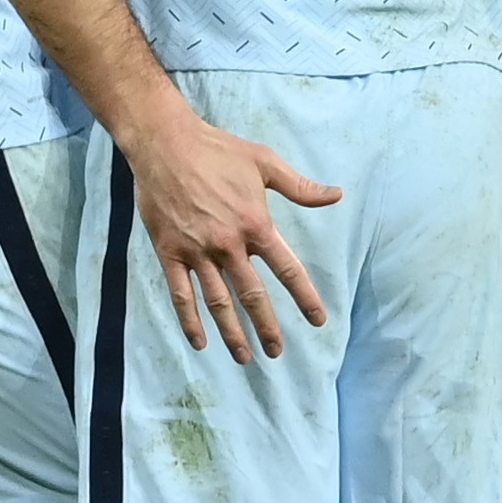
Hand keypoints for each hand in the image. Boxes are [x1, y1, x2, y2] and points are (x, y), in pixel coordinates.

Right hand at [116, 105, 340, 357]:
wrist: (166, 144)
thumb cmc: (217, 150)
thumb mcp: (264, 162)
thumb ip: (300, 186)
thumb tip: (336, 195)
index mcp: (256, 224)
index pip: (287, 270)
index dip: (305, 298)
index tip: (317, 320)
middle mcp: (229, 245)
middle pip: (253, 295)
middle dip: (267, 327)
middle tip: (276, 351)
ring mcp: (198, 252)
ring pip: (218, 302)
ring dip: (232, 333)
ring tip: (244, 358)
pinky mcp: (170, 253)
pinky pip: (181, 294)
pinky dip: (190, 321)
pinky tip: (200, 342)